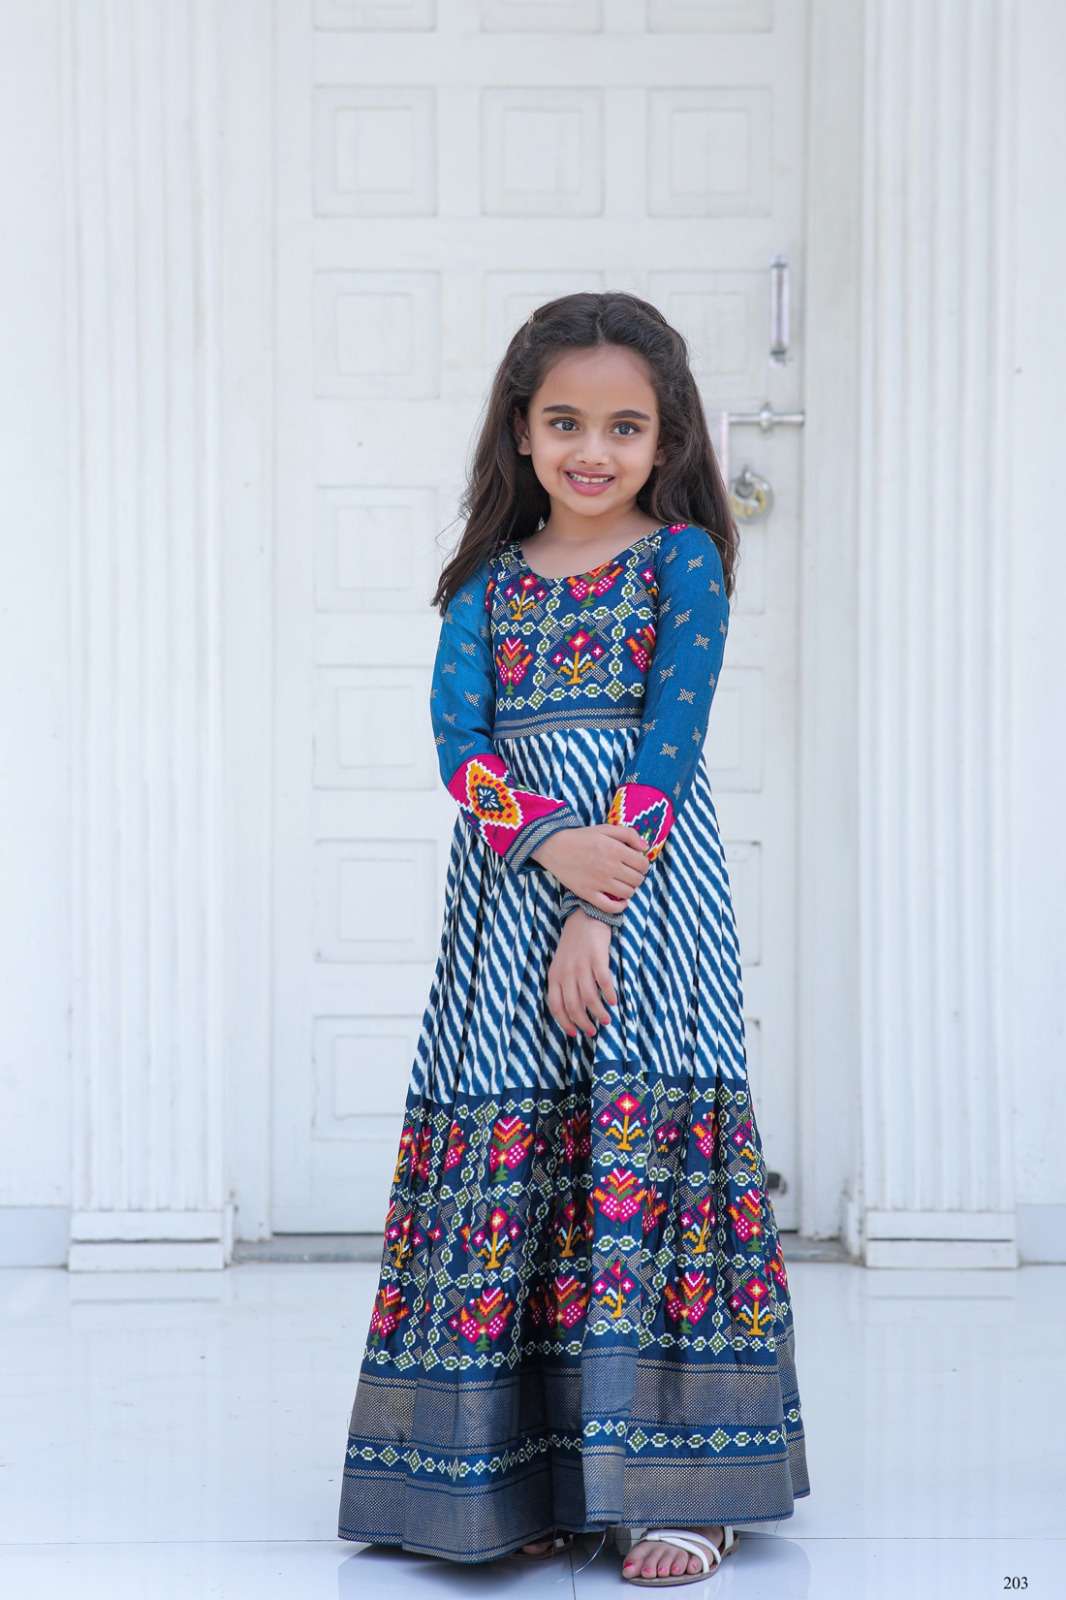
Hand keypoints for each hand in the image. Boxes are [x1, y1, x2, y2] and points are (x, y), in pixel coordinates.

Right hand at [533, 823, 650, 915]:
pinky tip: (620, 901)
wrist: (554, 847)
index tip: (636, 864)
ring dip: (629, 889)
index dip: (643, 864)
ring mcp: (599, 882)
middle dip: (637, 876)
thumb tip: (645, 847)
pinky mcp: (588, 894)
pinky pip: (611, 907)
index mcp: (615, 850)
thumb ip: (628, 834)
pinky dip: (620, 907)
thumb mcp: (605, 829)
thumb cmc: (581, 837)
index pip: (643, 864)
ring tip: (622, 883)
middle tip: (629, 873)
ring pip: (627, 893)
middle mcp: (609, 867)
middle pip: (637, 880)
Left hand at [547, 909, 616, 1037]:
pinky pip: (603, 981)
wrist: (584, 917)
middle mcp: (566, 972)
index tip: (574, 1033)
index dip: (564, 1022)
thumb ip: (564, 985)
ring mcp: (581, 964)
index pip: (556, 1006)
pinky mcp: (597, 957)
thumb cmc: (574, 946)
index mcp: (554, 975)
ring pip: (588, 996)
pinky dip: (608, 994)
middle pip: (573, 1005)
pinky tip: (613, 1002)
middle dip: (583, 1022)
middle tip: (592, 1031)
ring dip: (598, 1012)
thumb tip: (575, 1012)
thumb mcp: (561, 965)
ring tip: (606, 1021)